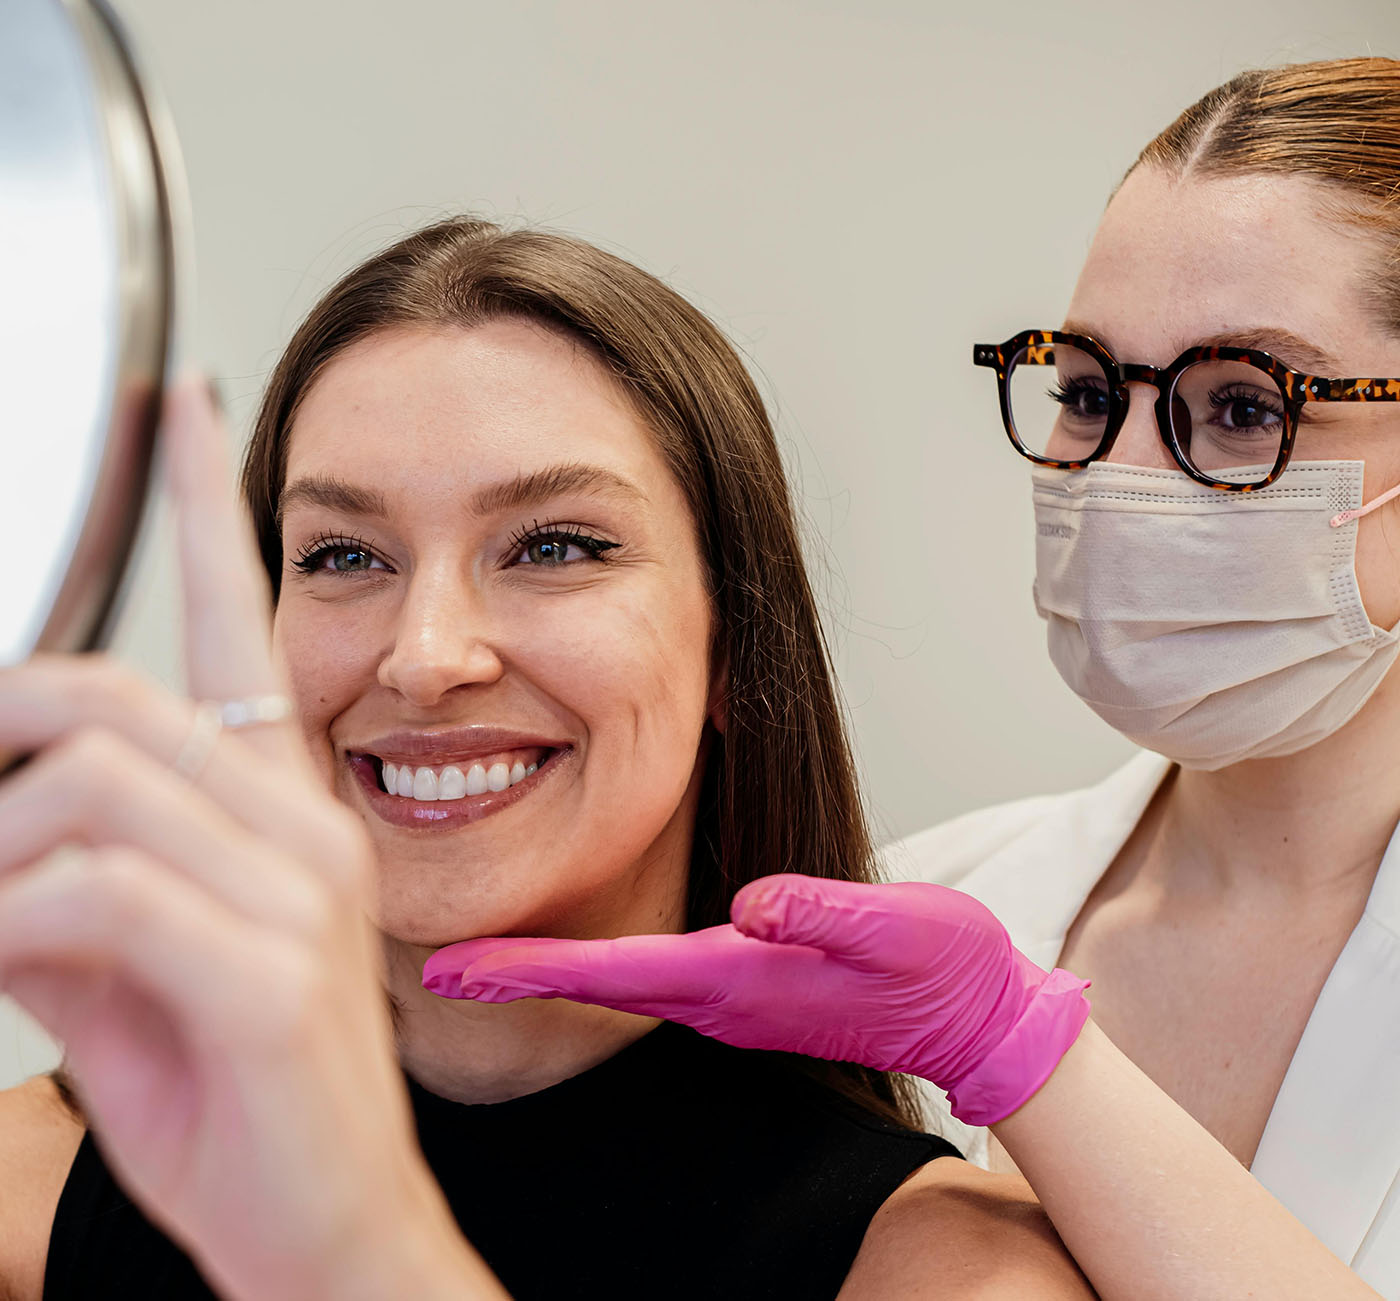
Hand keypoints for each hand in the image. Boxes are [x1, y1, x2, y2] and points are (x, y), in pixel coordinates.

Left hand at [0, 382, 499, 1300]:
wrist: (327, 1230)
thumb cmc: (241, 1098)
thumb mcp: (134, 972)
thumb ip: (71, 881)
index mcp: (283, 811)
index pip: (240, 627)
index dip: (208, 506)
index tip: (181, 404)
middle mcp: (301, 828)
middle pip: (112, 696)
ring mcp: (296, 895)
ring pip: (87, 786)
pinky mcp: (270, 971)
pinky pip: (94, 890)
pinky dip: (5, 921)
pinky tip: (0, 962)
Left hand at [423, 874, 1089, 1125]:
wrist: (977, 1014)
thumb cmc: (942, 968)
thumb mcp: (894, 929)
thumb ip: (825, 914)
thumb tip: (754, 902)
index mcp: (738, 977)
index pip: (609, 971)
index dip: (525, 968)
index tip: (447, 971)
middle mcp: (719, 990)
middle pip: (592, 980)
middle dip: (511, 973)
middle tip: (430, 968)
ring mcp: (732, 991)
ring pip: (616, 979)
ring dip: (545, 969)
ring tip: (479, 959)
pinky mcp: (750, 981)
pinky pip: (651, 976)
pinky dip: (595, 967)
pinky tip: (574, 956)